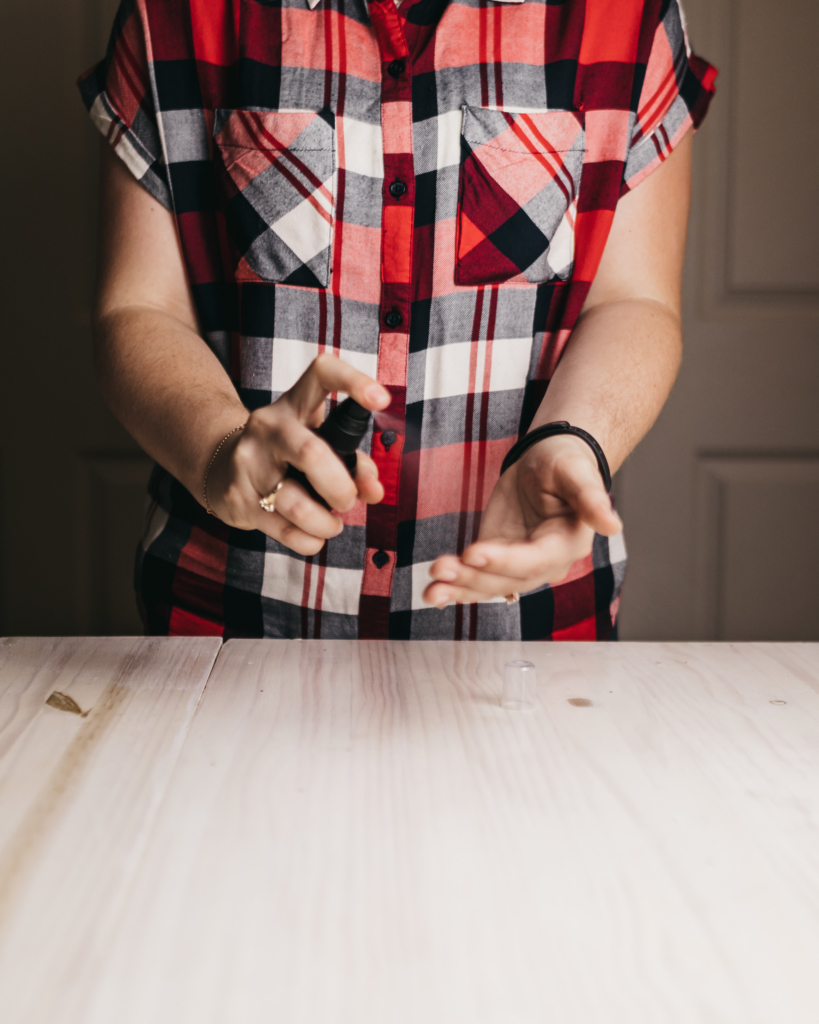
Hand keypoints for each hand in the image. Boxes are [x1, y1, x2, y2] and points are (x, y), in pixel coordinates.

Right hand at [207, 354, 390, 555]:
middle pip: (312, 454)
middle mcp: (268, 428)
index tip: (381, 401)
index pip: (321, 374)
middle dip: (342, 487)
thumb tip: (374, 490)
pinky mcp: (238, 499)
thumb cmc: (284, 455)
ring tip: (331, 524)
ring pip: (298, 505)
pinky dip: (310, 540)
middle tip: (348, 500)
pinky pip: (286, 531)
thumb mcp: (316, 443)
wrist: (218, 467)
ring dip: (327, 523)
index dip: (354, 382)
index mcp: (294, 405)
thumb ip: (354, 463)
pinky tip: (312, 535)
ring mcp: (249, 464)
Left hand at [423, 434, 622, 606]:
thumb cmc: (565, 464)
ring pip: (489, 585)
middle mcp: (544, 563)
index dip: (504, 560)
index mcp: (566, 543)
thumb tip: (612, 524)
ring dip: (459, 588)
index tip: (472, 551)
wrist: (548, 464)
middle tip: (440, 569)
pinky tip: (434, 594)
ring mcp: (519, 565)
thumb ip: (590, 498)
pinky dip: (456, 589)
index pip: (533, 559)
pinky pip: (478, 580)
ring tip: (430, 589)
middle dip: (472, 577)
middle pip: (507, 578)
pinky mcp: (497, 561)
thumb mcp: (577, 472)